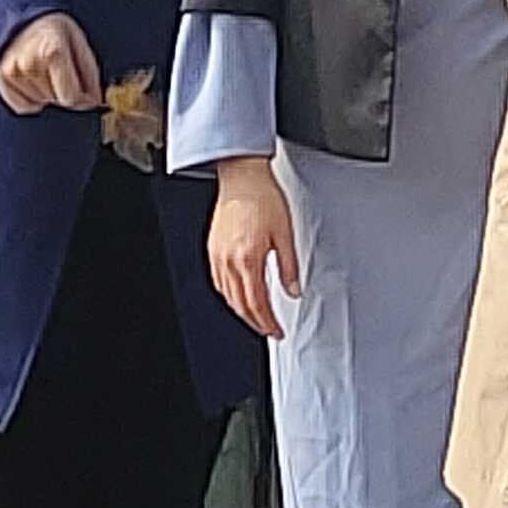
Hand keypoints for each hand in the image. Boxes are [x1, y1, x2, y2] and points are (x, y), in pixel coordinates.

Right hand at [0, 10, 102, 116]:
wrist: (25, 19)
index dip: (82, 99)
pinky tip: (33, 79)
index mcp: (53, 51)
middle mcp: (28, 61)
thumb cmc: (56, 32)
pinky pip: (23, 106)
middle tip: (61, 70)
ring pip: (39, 104)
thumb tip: (95, 102)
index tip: (85, 93)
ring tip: (46, 70)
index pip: (70, 96)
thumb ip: (90, 75)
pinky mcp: (0, 77)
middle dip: (63, 91)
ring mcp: (11, 70)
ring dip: (47, 94)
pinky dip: (31, 99)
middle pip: (55, 99)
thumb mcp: (80, 45)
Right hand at [205, 158, 300, 338]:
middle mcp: (229, 261)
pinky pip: (219, 282)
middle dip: (256, 321)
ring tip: (256, 318)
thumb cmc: (264, 198)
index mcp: (248, 258)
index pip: (258, 303)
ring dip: (242, 311)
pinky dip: (229, 295)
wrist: (242, 176)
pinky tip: (238, 296)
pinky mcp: (213, 249)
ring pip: (228, 295)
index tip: (277, 330)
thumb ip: (289, 266)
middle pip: (240, 304)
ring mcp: (218, 256)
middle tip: (269, 330)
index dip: (268, 322)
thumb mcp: (285, 234)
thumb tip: (294, 290)